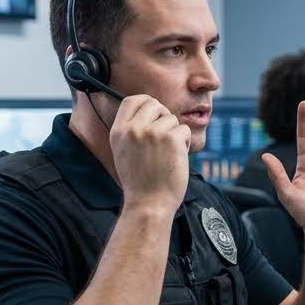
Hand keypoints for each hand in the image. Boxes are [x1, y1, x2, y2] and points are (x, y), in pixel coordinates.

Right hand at [109, 95, 190, 214]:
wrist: (149, 203)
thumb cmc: (140, 182)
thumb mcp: (123, 152)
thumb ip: (130, 131)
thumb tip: (147, 112)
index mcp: (119, 131)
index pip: (132, 100)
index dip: (146, 103)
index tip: (154, 112)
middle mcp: (133, 128)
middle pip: (154, 104)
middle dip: (163, 116)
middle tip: (166, 135)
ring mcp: (152, 132)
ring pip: (172, 118)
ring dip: (175, 134)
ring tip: (168, 154)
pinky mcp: (171, 138)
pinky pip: (184, 129)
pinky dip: (185, 143)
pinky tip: (176, 158)